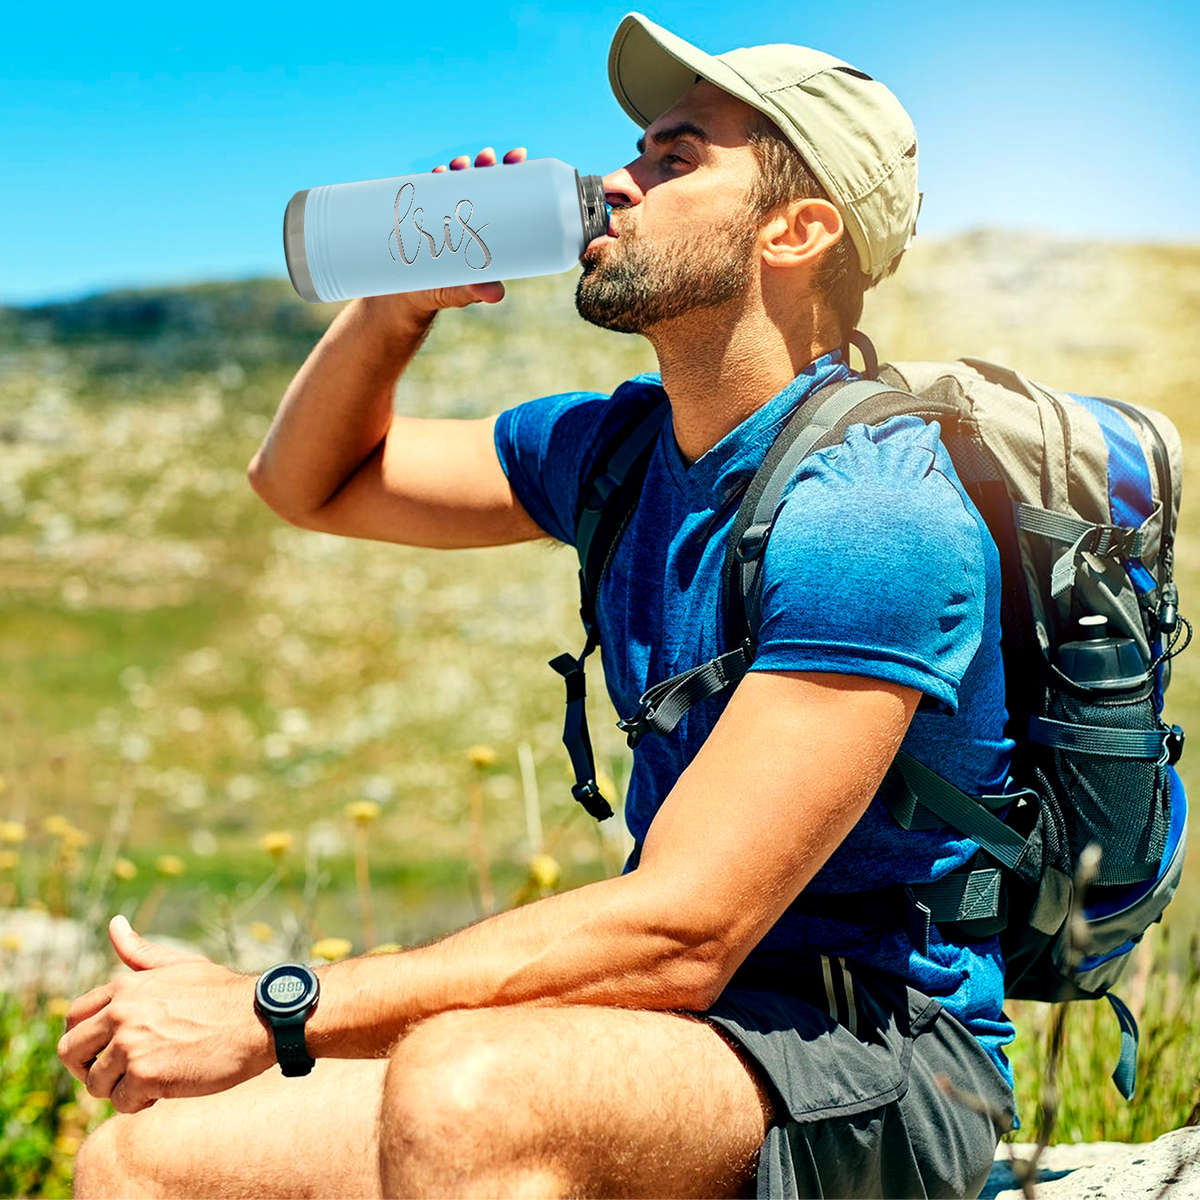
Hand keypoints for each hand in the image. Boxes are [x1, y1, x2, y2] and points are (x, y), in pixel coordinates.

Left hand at [56, 916, 273, 1113]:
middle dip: (88, 1068)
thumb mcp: (179, 966)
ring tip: (151, 1079)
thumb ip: (141, 952)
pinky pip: (121, 1102)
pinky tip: (165, 1089)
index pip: (73, 1017)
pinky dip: (140, 1103)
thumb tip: (114, 923)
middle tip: (119, 1073)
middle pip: (70, 1051)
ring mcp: (130, 1043)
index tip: (105, 1050)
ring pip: (94, 1082)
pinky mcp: (145, 1074)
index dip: (83, 1039)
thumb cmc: (222, 993)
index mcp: (125, 986)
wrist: (260, 1018)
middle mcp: (121, 1012)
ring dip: (119, 1088)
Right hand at [372, 146, 527, 320]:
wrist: (403, 296)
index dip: (511, 175)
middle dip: (486, 164)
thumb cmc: (440, 293)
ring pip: (455, 181)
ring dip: (460, 167)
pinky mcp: (422, 215)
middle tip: (487, 158)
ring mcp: (444, 213)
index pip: (503, 196)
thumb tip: (496, 295)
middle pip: (481, 182)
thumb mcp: (459, 293)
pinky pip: (428, 190)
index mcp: (486, 231)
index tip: (517, 157)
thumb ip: (475, 292)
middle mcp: (466, 218)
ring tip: (461, 164)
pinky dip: (433, 179)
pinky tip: (438, 172)